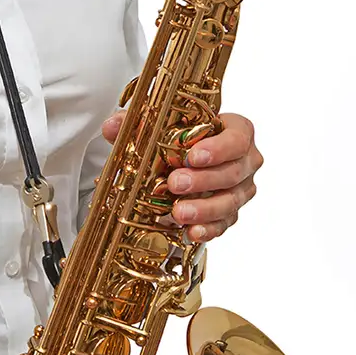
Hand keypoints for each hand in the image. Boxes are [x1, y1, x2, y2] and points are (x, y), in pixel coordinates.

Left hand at [102, 111, 262, 243]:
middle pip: (233, 172)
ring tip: (178, 212)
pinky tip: (190, 232)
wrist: (181, 159)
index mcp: (235, 131)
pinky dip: (207, 229)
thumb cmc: (179, 136)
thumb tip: (111, 126)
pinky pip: (224, 224)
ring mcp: (239, 189)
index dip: (219, 148)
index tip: (193, 156)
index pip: (238, 137)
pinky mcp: (230, 212)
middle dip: (203, 180)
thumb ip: (135, 122)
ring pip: (230, 201)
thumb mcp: (157, 125)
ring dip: (204, 208)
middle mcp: (244, 161)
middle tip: (175, 183)